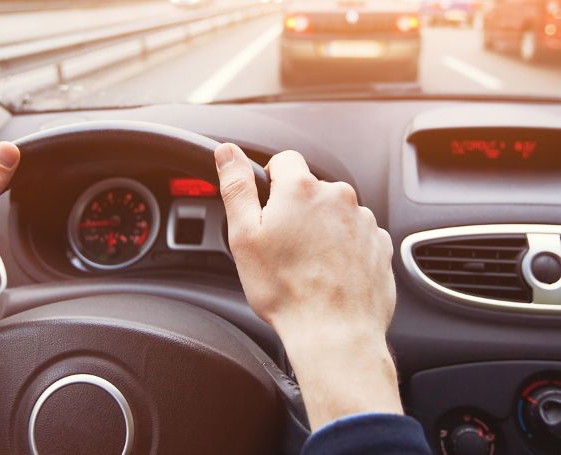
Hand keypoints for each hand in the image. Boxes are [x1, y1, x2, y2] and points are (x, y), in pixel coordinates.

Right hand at [214, 143, 401, 430]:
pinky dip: (343, 250)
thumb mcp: (244, 236)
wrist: (334, 333)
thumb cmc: (285, 290)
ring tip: (306, 267)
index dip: (269, 182)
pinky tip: (328, 275)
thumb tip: (227, 152)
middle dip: (295, 211)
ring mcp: (364, 221)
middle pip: (310, 190)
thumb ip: (236, 186)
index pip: (284, 160)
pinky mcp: (380, 246)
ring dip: (321, 231)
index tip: (266, 211)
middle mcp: (339, 197)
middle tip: (281, 248)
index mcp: (302, 188)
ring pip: (334, 214)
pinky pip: (356, 237)